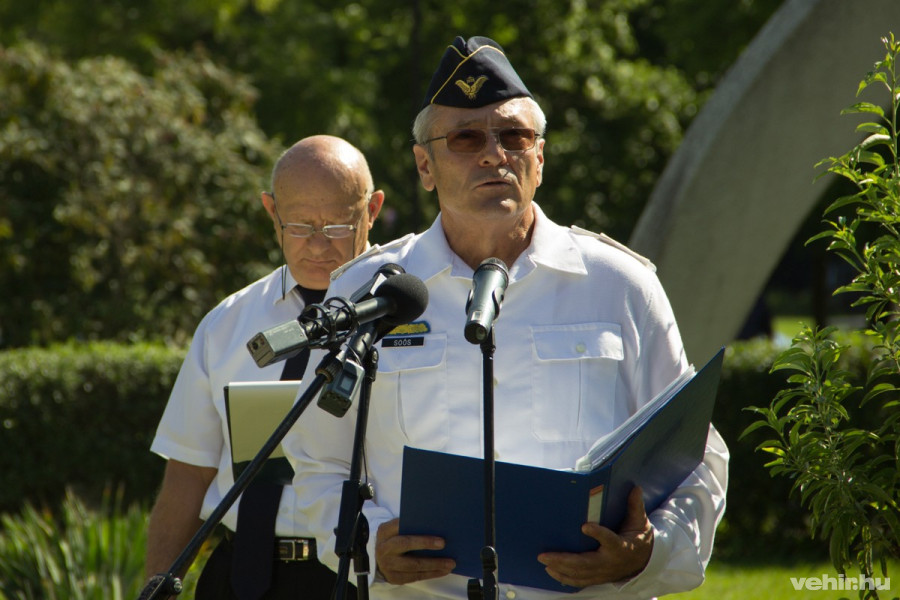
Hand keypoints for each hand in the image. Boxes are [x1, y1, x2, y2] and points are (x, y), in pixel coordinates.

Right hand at [375, 518, 455, 584]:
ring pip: (413, 565)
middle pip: (406, 544)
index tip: (431, 526)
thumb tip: (435, 524)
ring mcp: (387, 565)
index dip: (415, 525)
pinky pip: (415, 577)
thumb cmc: (396, 538)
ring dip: (434, 564)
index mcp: (385, 531)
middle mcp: (384, 548)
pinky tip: (443, 570)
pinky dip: (431, 574)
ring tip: (450, 563)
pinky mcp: (394, 578)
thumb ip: (410, 525)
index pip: (400, 526)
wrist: (381, 557)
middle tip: (444, 544)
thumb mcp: (397, 529)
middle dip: (425, 544)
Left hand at [537, 486, 652, 587]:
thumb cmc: (638, 538)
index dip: (598, 534)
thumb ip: (635, 506)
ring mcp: (603, 572)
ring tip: (544, 561)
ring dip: (560, 568)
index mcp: (621, 546)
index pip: (609, 540)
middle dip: (564, 560)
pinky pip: (580, 581)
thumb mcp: (640, 522)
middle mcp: (610, 562)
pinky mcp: (598, 577)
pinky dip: (565, 578)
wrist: (644, 561)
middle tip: (544, 555)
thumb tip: (636, 488)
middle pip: (586, 563)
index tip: (585, 526)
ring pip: (580, 574)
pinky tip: (551, 571)